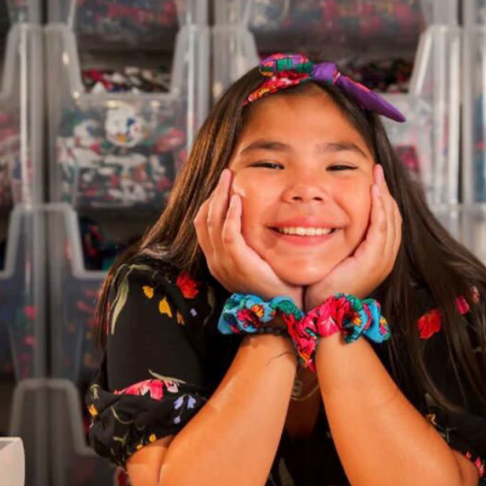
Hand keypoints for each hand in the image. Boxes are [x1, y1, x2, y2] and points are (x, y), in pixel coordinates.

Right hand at [195, 169, 303, 305]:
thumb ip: (250, 244)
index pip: (203, 225)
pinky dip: (231, 215)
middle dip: (214, 194)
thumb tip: (256, 220)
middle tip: (226, 174)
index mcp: (217, 261)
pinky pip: (228, 234)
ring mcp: (224, 264)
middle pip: (203, 220)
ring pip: (212, 223)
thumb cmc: (276, 285)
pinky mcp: (238, 264)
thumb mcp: (257, 262)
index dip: (210, 202)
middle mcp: (215, 262)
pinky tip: (238, 199)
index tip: (223, 186)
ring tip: (230, 179)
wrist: (283, 310)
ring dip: (221, 197)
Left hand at [304, 164, 400, 310]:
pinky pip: (380, 227)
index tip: (375, 180)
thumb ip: (344, 240)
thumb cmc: (324, 285)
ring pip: (390, 219)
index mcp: (380, 256)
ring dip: (384, 194)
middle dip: (386, 192)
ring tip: (377, 176)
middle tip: (377, 171)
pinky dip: (379, 207)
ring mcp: (382, 260)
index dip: (383, 199)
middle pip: (393, 217)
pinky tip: (374, 192)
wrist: (323, 309)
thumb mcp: (338, 256)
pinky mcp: (373, 260)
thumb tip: (334, 220)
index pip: (388, 221)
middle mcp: (386, 257)